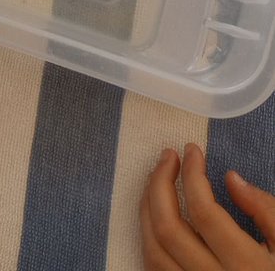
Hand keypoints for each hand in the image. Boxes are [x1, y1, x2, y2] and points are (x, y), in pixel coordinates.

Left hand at [141, 143, 274, 268]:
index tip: (191, 149)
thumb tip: (231, 178)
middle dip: (160, 183)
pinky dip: (148, 238)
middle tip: (167, 156)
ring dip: (146, 209)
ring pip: (153, 251)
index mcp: (245, 266)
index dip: (192, 173)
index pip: (204, 212)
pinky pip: (155, 270)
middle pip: (168, 229)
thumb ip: (265, 210)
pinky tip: (156, 216)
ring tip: (156, 179)